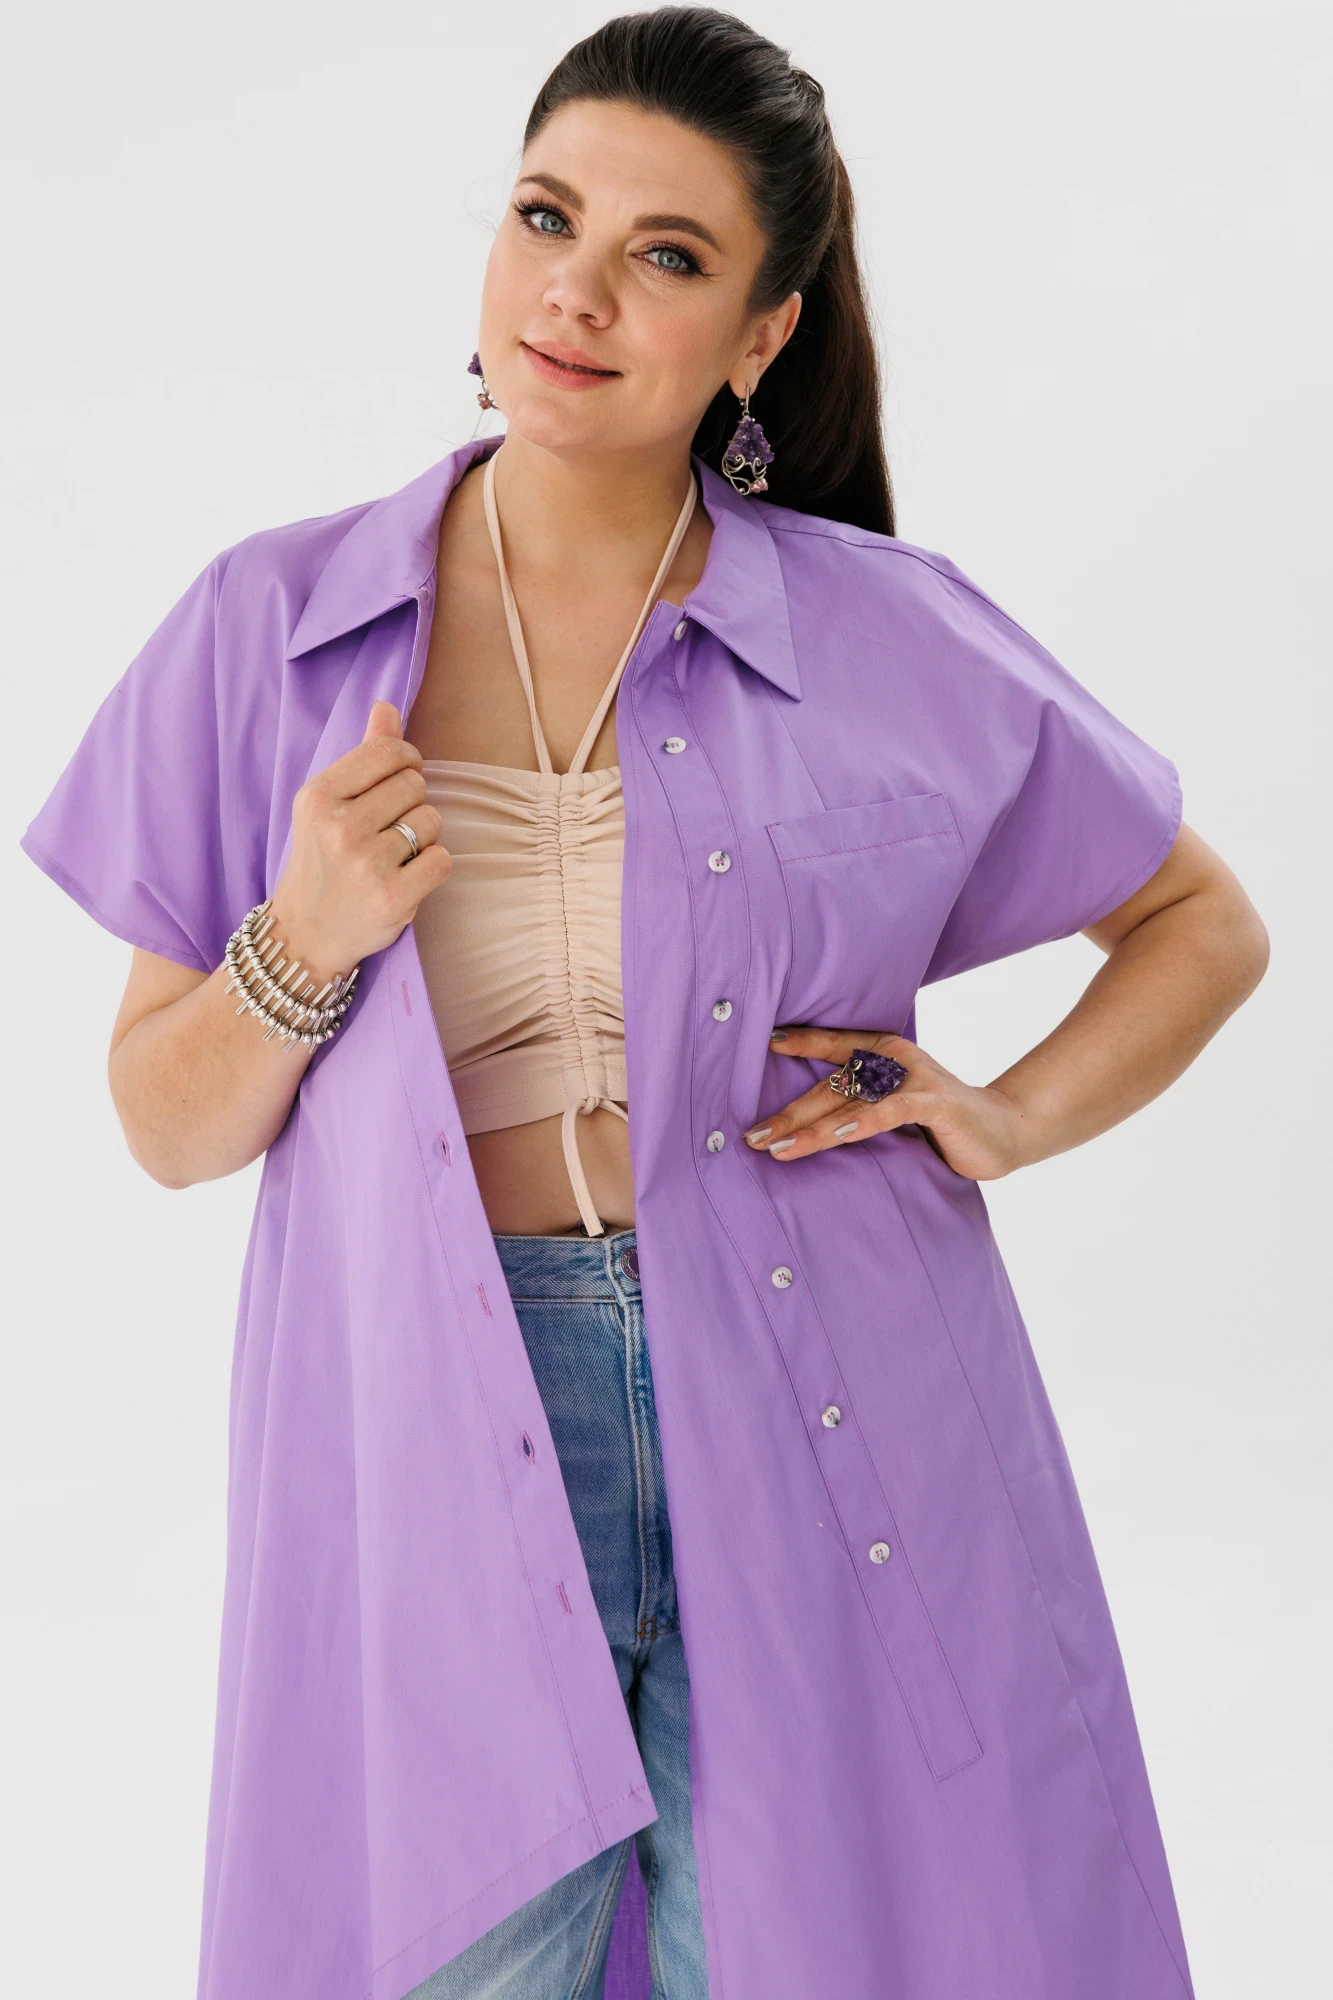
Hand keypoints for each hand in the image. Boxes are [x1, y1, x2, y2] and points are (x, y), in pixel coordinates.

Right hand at [267, 701, 451, 980]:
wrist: (305, 934)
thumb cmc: (320, 861)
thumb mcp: (327, 805)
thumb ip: (362, 756)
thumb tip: (387, 706)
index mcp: (318, 796)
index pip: (388, 751)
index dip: (406, 761)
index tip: (400, 779)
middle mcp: (340, 827)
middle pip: (415, 784)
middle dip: (411, 803)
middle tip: (388, 829)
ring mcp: (367, 864)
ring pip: (431, 820)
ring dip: (423, 837)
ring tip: (393, 855)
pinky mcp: (394, 897)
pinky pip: (443, 859)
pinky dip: (432, 867)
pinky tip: (407, 877)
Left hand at [743, 1026, 1039, 1181]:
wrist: (1006, 1131)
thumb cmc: (943, 1123)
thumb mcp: (898, 1107)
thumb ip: (863, 1104)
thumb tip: (810, 1122)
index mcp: (885, 1053)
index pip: (833, 1046)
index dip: (800, 1042)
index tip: (763, 1045)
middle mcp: (895, 1059)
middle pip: (830, 1085)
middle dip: (788, 1113)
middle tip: (752, 1135)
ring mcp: (915, 1078)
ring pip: (851, 1100)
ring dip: (810, 1126)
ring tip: (776, 1147)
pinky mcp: (935, 1102)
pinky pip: (889, 1111)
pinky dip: (859, 1123)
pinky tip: (832, 1135)